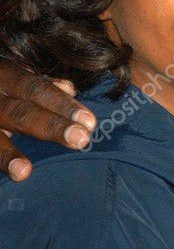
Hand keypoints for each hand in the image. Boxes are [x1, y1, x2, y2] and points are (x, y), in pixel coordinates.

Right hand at [0, 62, 96, 181]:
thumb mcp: (11, 74)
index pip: (38, 88)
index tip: (90, 123)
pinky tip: (10, 173)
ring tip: (23, 173)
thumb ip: (38, 85)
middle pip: (19, 112)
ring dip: (5, 154)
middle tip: (81, 140)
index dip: (63, 105)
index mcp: (5, 74)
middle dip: (50, 127)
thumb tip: (70, 88)